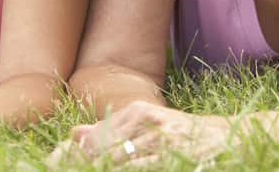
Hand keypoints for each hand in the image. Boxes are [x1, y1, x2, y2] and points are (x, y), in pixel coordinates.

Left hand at [48, 101, 233, 166]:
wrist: (228, 138)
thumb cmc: (183, 135)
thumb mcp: (146, 124)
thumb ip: (109, 130)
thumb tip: (72, 134)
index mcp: (136, 112)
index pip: (92, 139)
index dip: (68, 157)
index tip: (49, 164)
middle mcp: (145, 124)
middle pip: (101, 155)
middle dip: (82, 164)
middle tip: (55, 166)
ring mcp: (160, 143)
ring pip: (116, 163)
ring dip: (101, 166)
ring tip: (89, 169)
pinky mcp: (170, 157)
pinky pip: (138, 168)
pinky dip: (124, 169)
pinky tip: (121, 168)